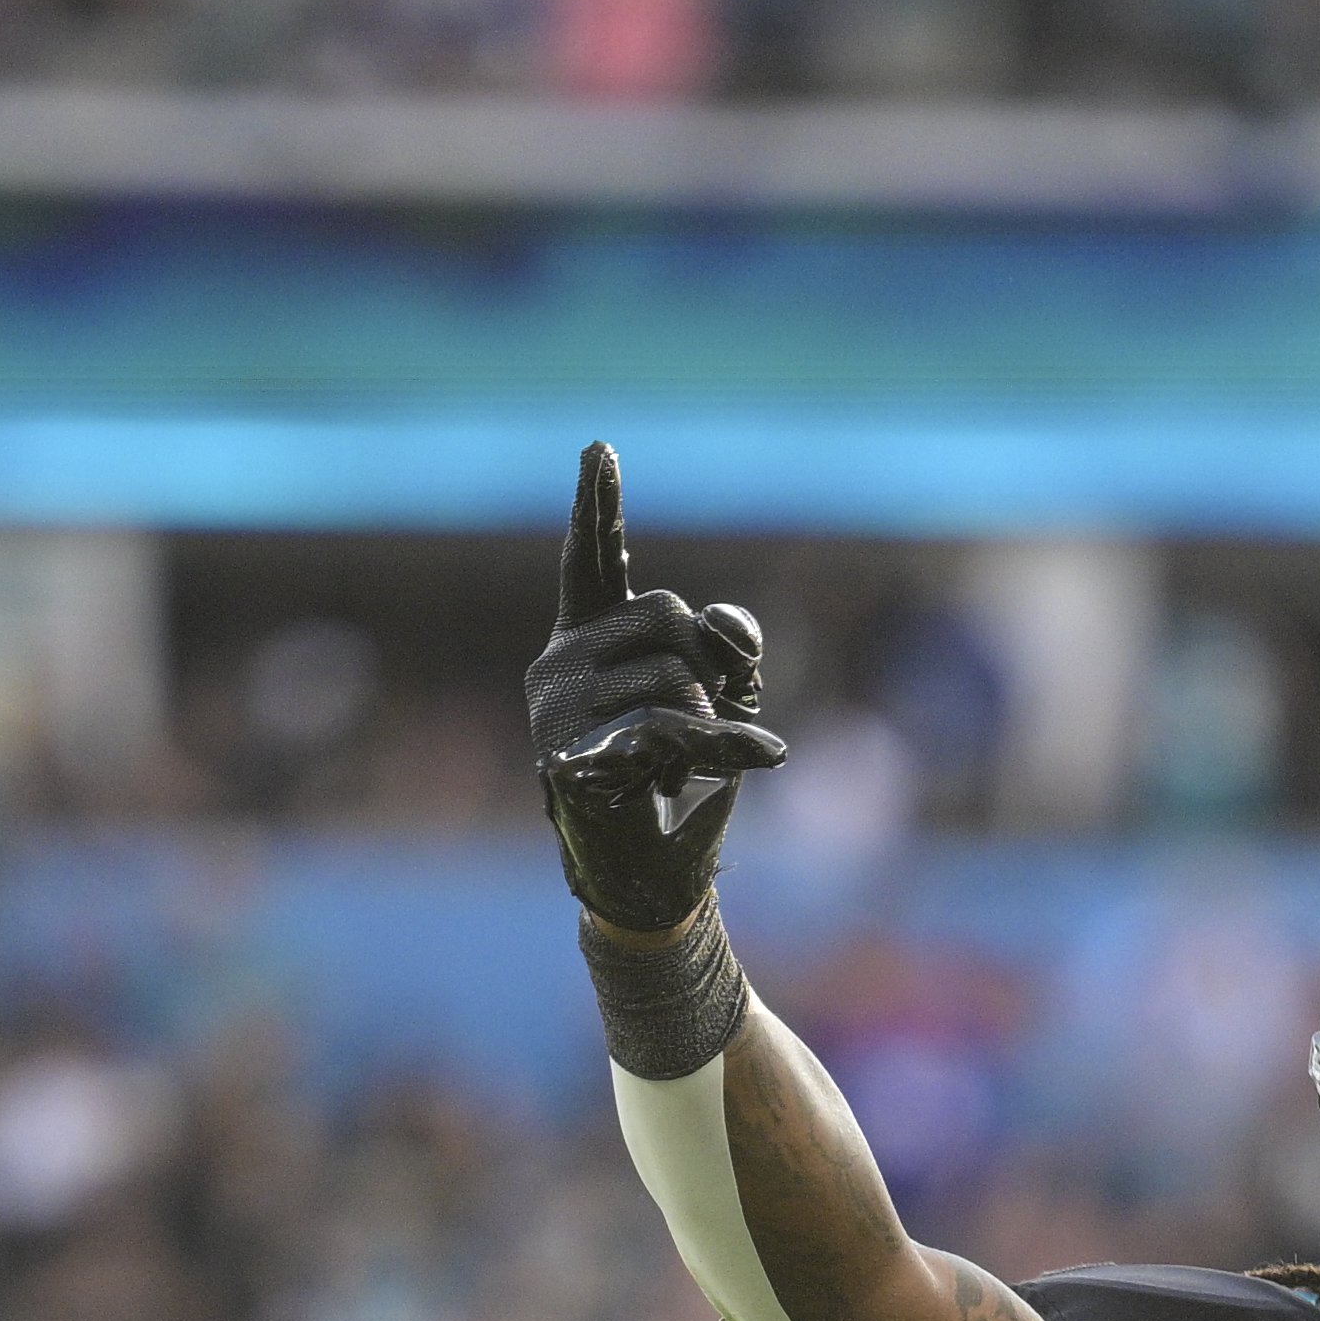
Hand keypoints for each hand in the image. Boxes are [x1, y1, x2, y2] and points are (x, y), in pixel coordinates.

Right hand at [527, 442, 788, 933]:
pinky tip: (763, 756)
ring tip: (687, 764)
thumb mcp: (721, 697)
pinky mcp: (572, 761)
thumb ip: (731, 646)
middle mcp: (556, 664)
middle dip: (713, 664)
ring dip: (714, 721)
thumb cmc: (677, 777)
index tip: (600, 448)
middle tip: (706, 721)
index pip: (593, 563)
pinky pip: (668, 729)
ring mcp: (556, 714)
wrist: (647, 872)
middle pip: (667, 613)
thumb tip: (727, 627)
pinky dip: (728, 747)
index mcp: (583, 640)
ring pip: (676, 675)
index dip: (598, 508)